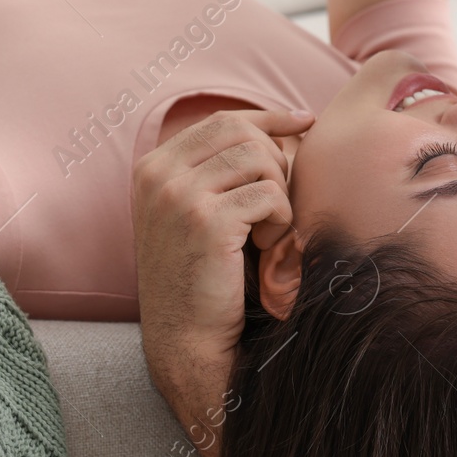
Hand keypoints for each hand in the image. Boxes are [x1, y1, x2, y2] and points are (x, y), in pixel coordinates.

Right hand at [130, 107, 313, 439]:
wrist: (184, 339)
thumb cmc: (203, 275)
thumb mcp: (198, 210)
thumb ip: (221, 168)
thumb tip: (288, 123)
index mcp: (152, 167)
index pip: (222, 120)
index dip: (269, 118)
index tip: (304, 121)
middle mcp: (159, 175)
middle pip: (244, 133)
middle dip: (276, 161)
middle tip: (276, 204)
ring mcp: (179, 196)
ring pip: (260, 161)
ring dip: (279, 193)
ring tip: (266, 229)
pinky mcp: (207, 222)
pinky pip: (270, 195)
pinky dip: (281, 219)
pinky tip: (265, 246)